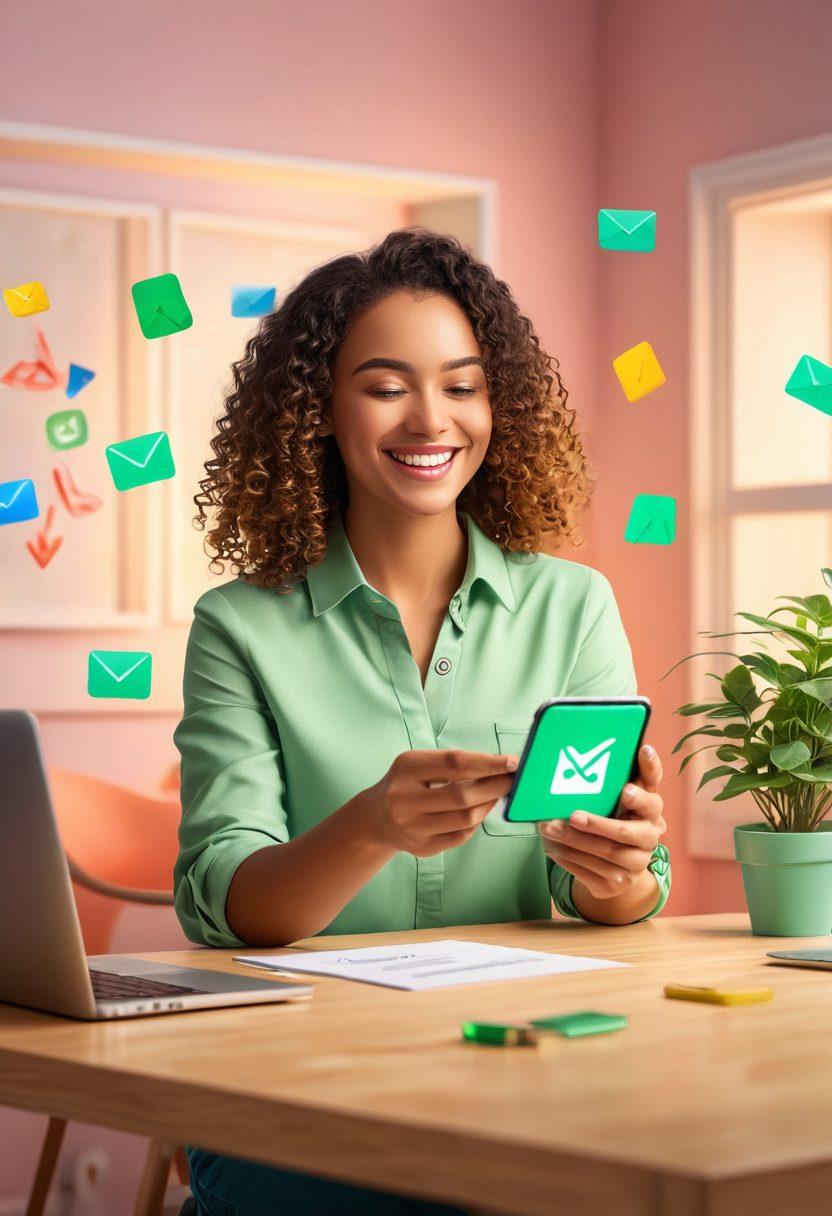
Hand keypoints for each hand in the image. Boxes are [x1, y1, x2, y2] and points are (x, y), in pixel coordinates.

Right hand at [361, 749, 517, 857]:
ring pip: (466, 819)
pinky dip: (477, 822)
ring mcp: (412, 827)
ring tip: (498, 793)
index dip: (488, 763)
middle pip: (463, 795)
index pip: (455, 763)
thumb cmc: (407, 784)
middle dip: (496, 786)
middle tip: (514, 780)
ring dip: (489, 805)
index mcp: (406, 769)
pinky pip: (461, 836)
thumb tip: (500, 767)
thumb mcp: (419, 764)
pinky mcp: (421, 848)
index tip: (513, 762)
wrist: (377, 818)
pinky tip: (480, 810)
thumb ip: (454, 764)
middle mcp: (404, 799)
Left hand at [538, 743, 665, 901]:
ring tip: (548, 828)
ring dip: (573, 841)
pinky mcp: (618, 883)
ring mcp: (636, 865)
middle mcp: (650, 839)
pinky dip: (568, 860)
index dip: (640, 796)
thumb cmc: (618, 812)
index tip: (626, 790)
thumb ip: (631, 770)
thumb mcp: (626, 790)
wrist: (621, 861)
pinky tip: (551, 847)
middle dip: (596, 824)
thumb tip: (638, 746)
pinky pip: (591, 873)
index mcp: (652, 811)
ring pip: (604, 855)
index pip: (651, 800)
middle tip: (572, 815)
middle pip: (624, 833)